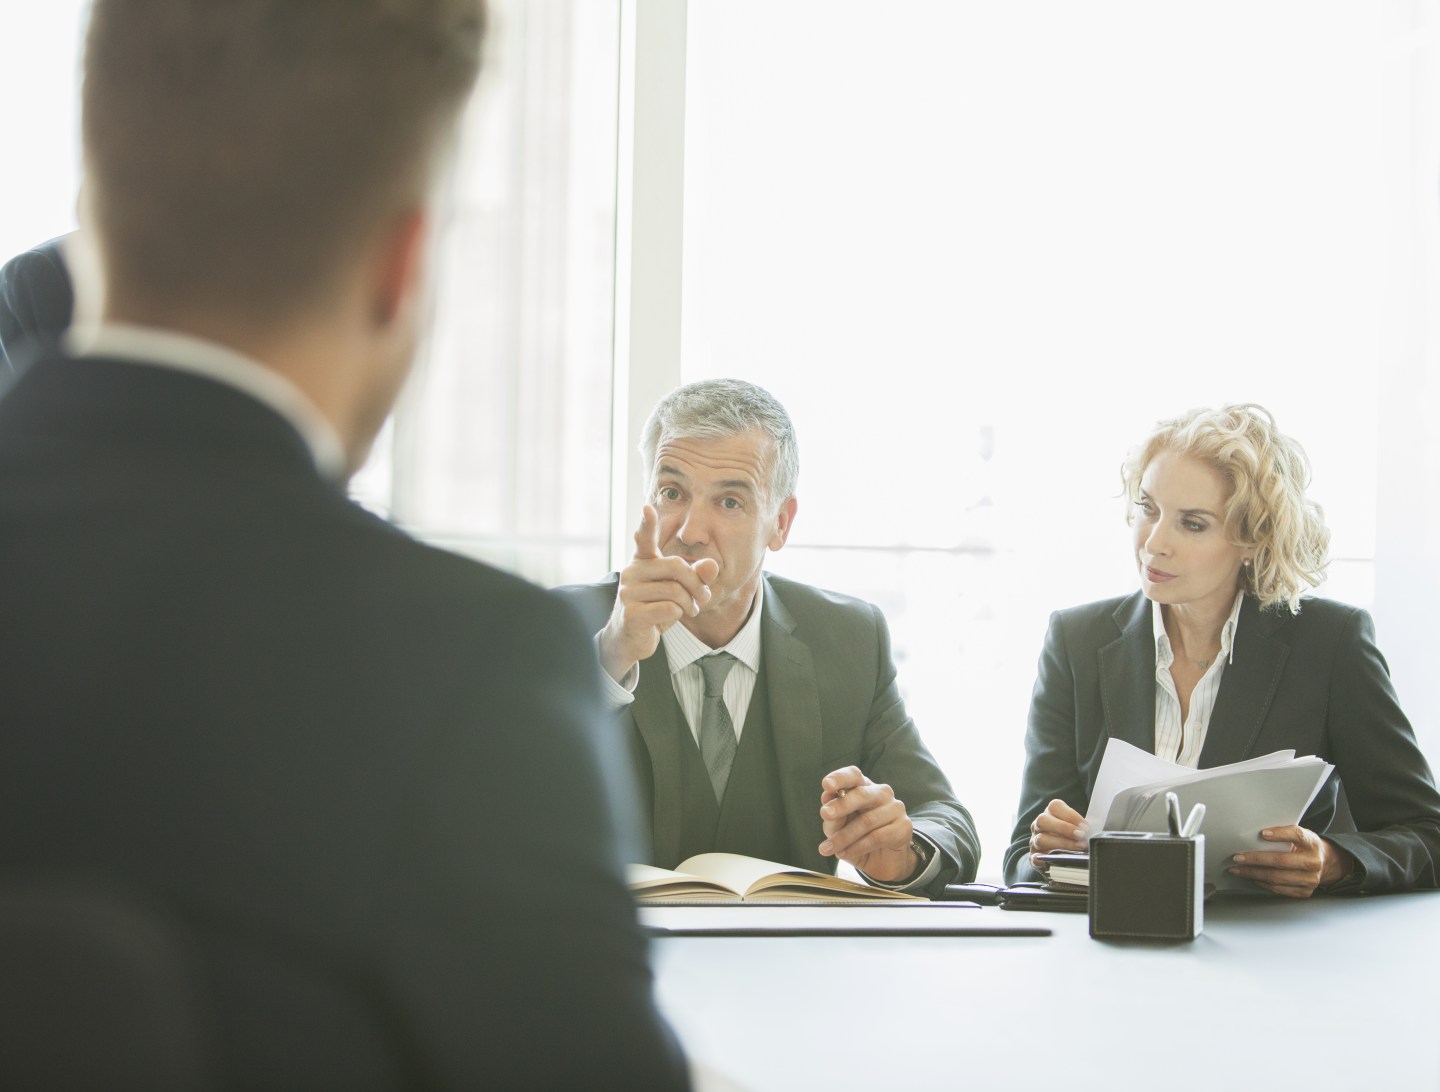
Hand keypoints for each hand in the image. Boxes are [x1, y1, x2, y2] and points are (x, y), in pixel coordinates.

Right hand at [596, 505, 718, 683]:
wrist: (631, 639)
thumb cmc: (656, 608)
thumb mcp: (679, 590)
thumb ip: (696, 576)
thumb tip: (713, 565)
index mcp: (642, 561)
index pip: (644, 539)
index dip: (647, 524)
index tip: (647, 508)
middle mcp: (632, 572)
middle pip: (676, 567)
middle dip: (697, 584)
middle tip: (704, 598)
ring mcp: (628, 592)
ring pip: (675, 591)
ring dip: (690, 604)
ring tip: (690, 610)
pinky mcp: (632, 613)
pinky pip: (669, 609)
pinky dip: (678, 615)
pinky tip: (672, 619)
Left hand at [817, 767, 916, 882]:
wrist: (882, 862)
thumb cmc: (857, 839)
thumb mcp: (838, 829)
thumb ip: (833, 817)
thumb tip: (826, 802)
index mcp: (863, 787)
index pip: (853, 775)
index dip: (840, 778)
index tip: (826, 785)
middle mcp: (881, 793)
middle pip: (861, 794)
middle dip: (841, 805)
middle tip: (825, 814)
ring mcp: (895, 808)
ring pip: (866, 821)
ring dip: (844, 837)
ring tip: (828, 848)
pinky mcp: (904, 826)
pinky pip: (877, 837)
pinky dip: (857, 847)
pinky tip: (844, 853)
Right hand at [1027, 799, 1087, 870]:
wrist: (1058, 857)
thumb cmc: (1072, 839)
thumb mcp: (1077, 828)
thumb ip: (1084, 827)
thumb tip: (1096, 832)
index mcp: (1050, 814)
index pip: (1055, 807)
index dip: (1071, 815)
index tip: (1086, 826)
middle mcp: (1039, 826)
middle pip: (1043, 820)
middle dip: (1064, 828)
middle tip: (1081, 836)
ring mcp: (1035, 842)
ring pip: (1040, 839)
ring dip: (1061, 844)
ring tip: (1078, 848)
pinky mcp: (1034, 858)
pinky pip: (1035, 858)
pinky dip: (1046, 859)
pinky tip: (1059, 860)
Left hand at [1228, 826, 1354, 897]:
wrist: (1324, 863)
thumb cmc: (1304, 846)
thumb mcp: (1299, 835)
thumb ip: (1283, 834)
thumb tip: (1252, 835)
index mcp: (1312, 843)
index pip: (1296, 835)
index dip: (1280, 834)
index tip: (1262, 833)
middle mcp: (1313, 862)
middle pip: (1281, 861)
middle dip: (1255, 859)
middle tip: (1237, 857)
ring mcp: (1310, 879)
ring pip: (1277, 877)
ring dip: (1253, 874)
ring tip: (1238, 869)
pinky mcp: (1304, 892)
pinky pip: (1278, 889)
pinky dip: (1262, 883)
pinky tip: (1251, 877)